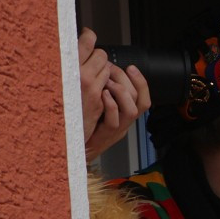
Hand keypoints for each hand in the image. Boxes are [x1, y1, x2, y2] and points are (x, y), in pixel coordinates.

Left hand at [79, 27, 150, 161]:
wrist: (75, 150)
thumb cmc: (84, 127)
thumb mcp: (100, 108)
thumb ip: (106, 93)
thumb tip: (106, 71)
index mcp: (125, 117)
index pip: (144, 99)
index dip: (141, 82)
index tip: (131, 67)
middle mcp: (124, 124)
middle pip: (140, 102)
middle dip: (128, 82)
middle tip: (112, 71)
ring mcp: (115, 131)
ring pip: (131, 111)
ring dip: (121, 92)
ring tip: (108, 83)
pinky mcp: (104, 136)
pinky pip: (113, 121)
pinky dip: (110, 105)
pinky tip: (102, 94)